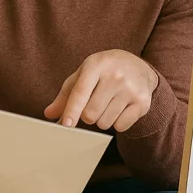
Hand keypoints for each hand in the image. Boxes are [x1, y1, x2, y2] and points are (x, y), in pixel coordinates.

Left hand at [44, 50, 158, 131]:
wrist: (138, 66)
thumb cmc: (104, 71)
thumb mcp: (84, 75)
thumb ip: (66, 95)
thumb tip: (49, 114)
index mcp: (96, 65)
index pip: (81, 92)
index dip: (72, 110)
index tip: (66, 125)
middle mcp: (115, 75)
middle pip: (90, 114)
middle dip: (88, 115)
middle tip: (95, 103)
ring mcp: (131, 89)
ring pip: (105, 123)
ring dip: (102, 120)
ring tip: (109, 103)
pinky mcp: (142, 102)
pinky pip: (121, 126)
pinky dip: (117, 123)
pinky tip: (122, 108)